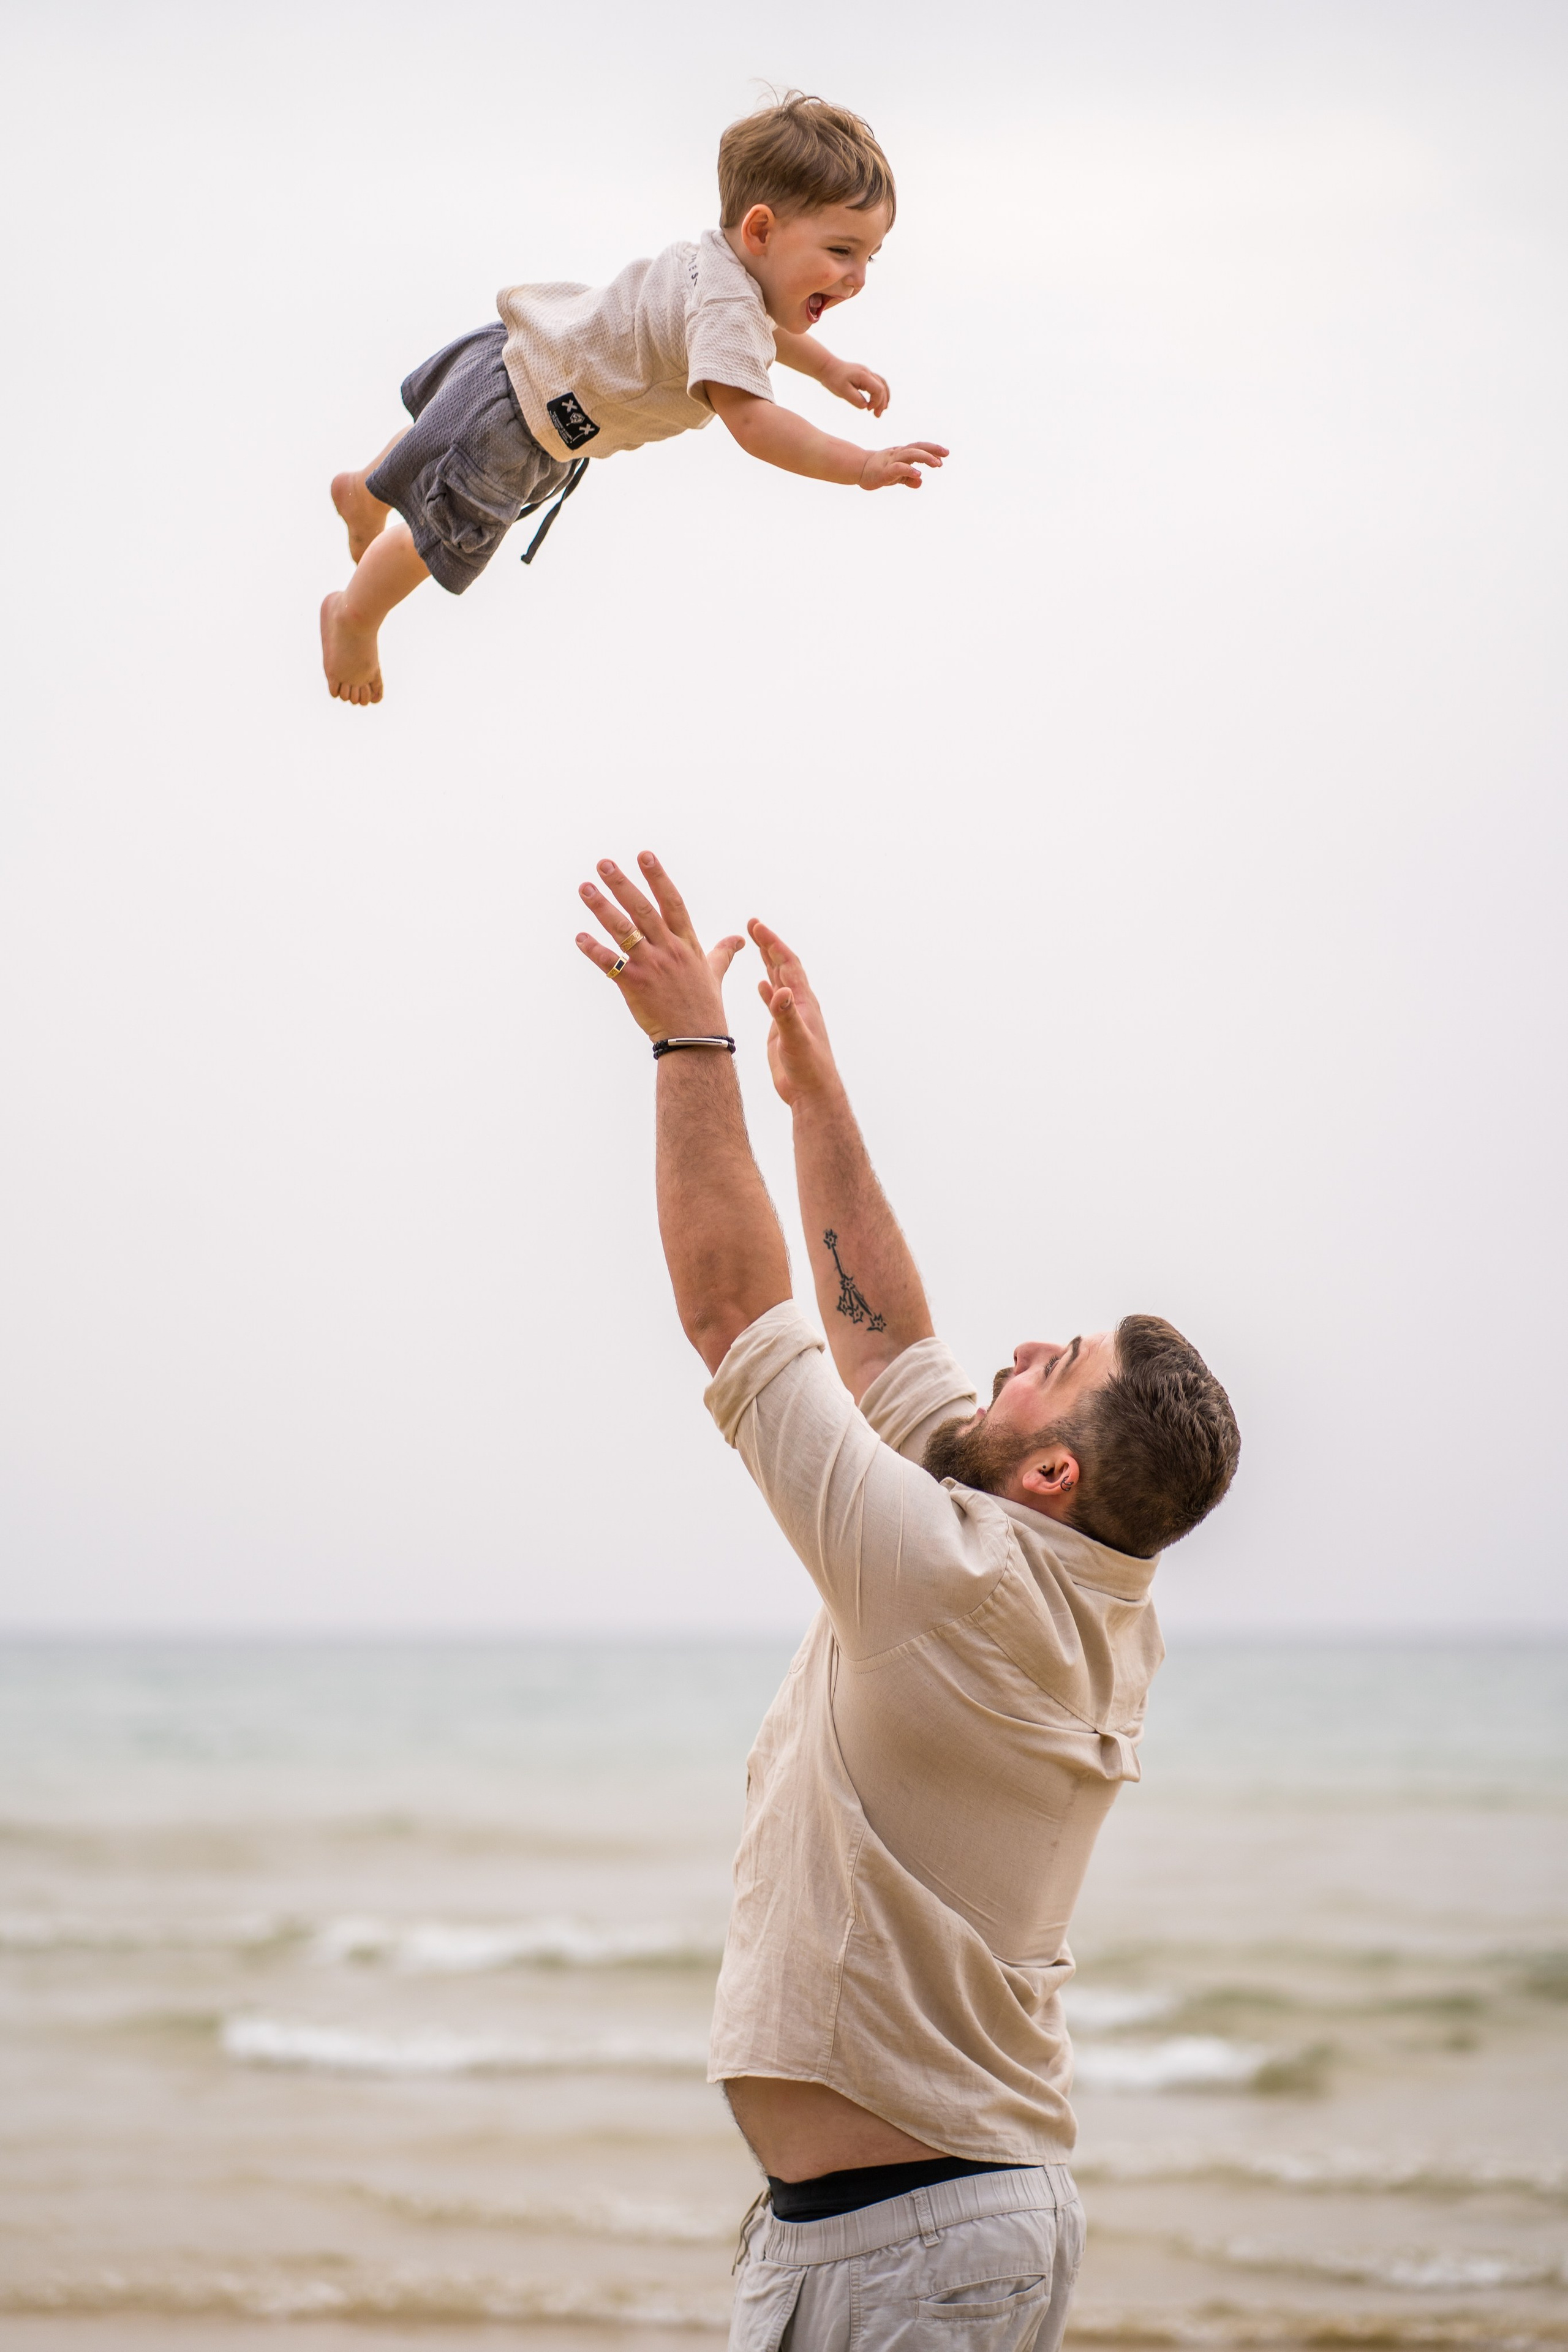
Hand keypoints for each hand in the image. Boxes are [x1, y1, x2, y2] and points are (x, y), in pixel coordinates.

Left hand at [578, 853, 742, 1042]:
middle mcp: (669, 950)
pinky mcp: (635, 985)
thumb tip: (740, 938)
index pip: (672, 902)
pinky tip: (580, 937)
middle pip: (643, 909)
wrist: (695, 1039)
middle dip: (622, 884)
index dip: (658, 877)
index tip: (644, 855)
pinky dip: (594, 949)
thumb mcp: (715, 973)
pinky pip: (610, 963)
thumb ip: (723, 951)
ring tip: (585, 888)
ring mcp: (651, 966)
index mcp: (687, 943)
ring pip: (623, 931)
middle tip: (603, 863)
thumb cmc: (705, 1005)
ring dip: (602, 908)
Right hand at [750, 918, 840, 1108]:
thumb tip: (780, 991)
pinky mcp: (783, 1029)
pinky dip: (768, 990)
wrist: (812, 1092)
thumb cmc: (808, 1067)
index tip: (756, 925)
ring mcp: (791, 1016)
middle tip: (753, 924)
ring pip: (779, 981)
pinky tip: (761, 985)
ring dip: (768, 962)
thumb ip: (786, 1016)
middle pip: (783, 966)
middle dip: (769, 944)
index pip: (787, 963)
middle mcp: (799, 1004)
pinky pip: (776, 1002)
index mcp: (803, 1001)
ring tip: (757, 944)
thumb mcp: (795, 1040)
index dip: (773, 943)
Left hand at [822, 358, 890, 417]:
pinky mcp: (864, 375)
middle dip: (881, 403)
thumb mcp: (842, 391)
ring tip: (882, 410)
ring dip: (884, 397)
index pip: (878, 390)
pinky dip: (881, 392)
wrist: (827, 367)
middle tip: (877, 416)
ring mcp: (867, 372)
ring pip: (882, 384)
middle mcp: (868, 372)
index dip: (877, 401)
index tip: (868, 409)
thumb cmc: (833, 379)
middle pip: (882, 388)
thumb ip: (855, 399)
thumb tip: (866, 406)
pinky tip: (878, 401)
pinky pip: (878, 382)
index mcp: (863, 376)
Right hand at [859, 441, 947, 490]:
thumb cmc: (879, 471)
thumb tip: (919, 481)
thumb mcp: (897, 476)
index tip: (945, 454)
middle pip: (917, 447)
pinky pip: (898, 468)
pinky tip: (918, 473)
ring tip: (937, 463)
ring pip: (910, 454)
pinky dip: (909, 469)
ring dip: (925, 457)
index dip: (932, 449)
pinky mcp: (885, 471)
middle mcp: (898, 454)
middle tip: (946, 454)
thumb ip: (908, 478)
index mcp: (902, 453)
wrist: (859, 470)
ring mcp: (891, 461)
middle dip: (932, 449)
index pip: (919, 448)